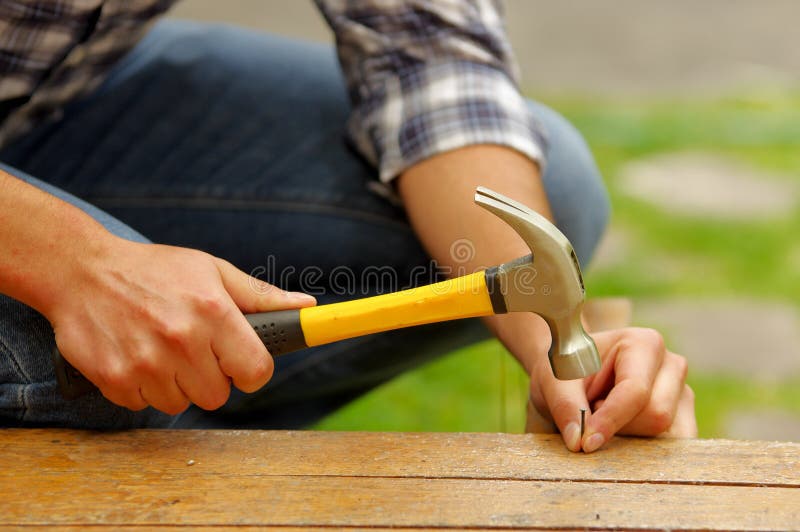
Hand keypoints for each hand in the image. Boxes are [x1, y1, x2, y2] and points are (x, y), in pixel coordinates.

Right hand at [47, 238, 314, 414]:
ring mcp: (145, 363)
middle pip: (218, 395)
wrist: (80, 270)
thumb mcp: (212, 271)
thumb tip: (307, 306)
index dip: (251, 370)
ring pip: (181, 404)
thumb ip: (261, 296)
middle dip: (212, 377)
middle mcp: (182, 340)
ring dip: (176, 384)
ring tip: (162, 349)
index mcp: (213, 312)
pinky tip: (137, 355)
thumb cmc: (155, 270)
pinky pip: (144, 405)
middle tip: (194, 349)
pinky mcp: (114, 379)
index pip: (256, 371)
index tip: (240, 363)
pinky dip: (144, 387)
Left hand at [529, 327, 696, 451]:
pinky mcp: (683, 418)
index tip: (586, 443)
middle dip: (619, 427)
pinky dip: (643, 450)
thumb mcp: (554, 381)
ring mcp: (681, 392)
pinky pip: (672, 449)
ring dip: (631, 439)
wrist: (572, 371)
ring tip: (606, 417)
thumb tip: (578, 441)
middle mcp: (671, 366)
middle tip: (592, 412)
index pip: (636, 391)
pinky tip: (622, 431)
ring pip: (668, 435)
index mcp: (643, 344)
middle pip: (657, 415)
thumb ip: (565, 405)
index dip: (610, 420)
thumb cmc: (565, 370)